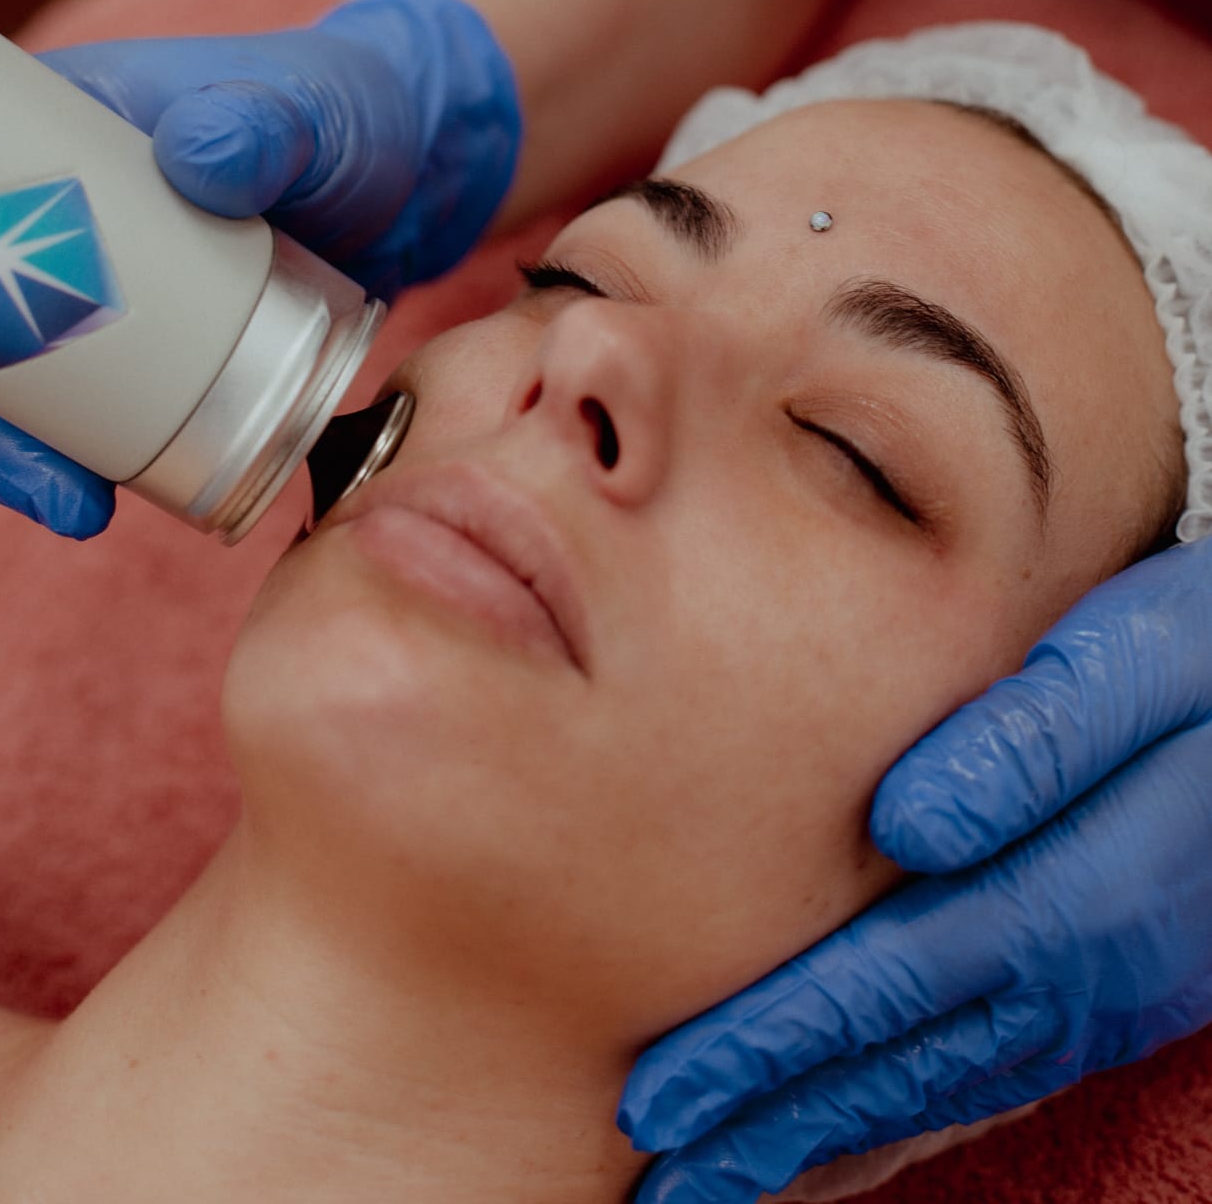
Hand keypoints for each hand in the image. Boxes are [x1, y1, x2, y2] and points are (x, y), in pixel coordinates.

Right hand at [0, 0, 519, 538]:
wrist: (430, 166)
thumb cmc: (354, 106)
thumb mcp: (316, 106)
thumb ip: (268, 118)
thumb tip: (195, 156)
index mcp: (64, 129)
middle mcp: (64, 206)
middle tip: (29, 481)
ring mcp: (110, 278)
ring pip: (26, 374)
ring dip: (27, 452)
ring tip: (79, 511)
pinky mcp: (163, 336)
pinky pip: (99, 401)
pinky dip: (88, 453)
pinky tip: (110, 501)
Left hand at [621, 535, 1211, 1200]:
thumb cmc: (1209, 662)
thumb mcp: (1137, 661)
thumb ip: (1031, 739)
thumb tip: (901, 827)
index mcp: (1081, 896)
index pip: (885, 987)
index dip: (767, 1047)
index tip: (661, 1099)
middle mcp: (1090, 981)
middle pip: (899, 1066)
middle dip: (769, 1123)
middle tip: (657, 1170)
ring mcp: (1106, 1006)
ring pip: (941, 1092)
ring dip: (827, 1138)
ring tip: (724, 1174)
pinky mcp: (1113, 1003)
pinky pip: (991, 1080)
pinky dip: (904, 1114)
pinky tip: (850, 1126)